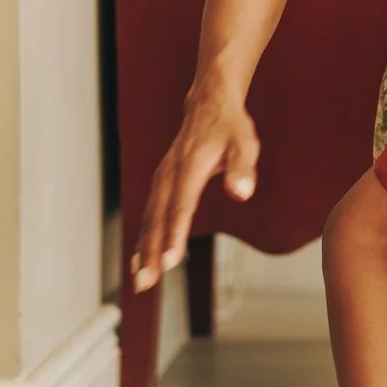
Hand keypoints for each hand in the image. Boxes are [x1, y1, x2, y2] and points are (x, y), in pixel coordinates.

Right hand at [128, 90, 260, 291]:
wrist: (209, 104)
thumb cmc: (230, 127)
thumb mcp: (245, 143)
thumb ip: (243, 169)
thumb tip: (242, 193)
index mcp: (190, 166)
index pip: (181, 206)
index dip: (175, 235)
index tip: (170, 260)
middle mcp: (170, 174)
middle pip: (158, 218)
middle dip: (151, 252)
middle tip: (147, 283)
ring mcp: (163, 178)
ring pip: (150, 218)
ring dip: (144, 249)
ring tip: (141, 280)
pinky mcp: (161, 183)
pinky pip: (151, 214)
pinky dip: (145, 237)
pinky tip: (141, 259)